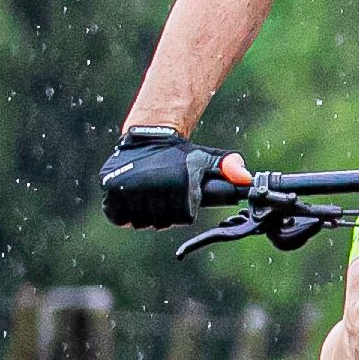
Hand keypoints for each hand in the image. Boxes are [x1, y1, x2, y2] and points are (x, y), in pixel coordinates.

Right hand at [99, 126, 235, 229]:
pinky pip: (117, 217)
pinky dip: (123, 215)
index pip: (183, 218)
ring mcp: (129, 188)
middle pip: (161, 222)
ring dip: (145, 218)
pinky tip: (132, 205)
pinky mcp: (110, 188)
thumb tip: (248, 180)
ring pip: (139, 222)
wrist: (149, 136)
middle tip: (165, 202)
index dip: (185, 213)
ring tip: (150, 202)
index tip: (182, 201)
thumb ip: (230, 169)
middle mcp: (153, 186)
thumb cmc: (181, 155)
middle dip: (166, 217)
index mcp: (179, 183)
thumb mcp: (208, 159)